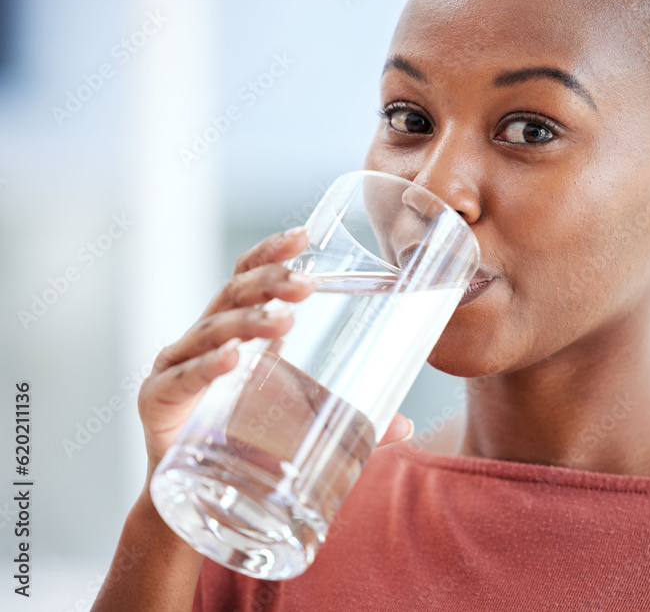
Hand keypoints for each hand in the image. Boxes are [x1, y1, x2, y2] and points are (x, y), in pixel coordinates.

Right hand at [136, 226, 412, 480]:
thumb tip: (406, 425)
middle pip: (232, 294)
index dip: (271, 254)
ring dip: (247, 321)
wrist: (194, 500)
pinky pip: (181, 379)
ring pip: (210, 329)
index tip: (304, 236)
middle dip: (269, 282)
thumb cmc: (246, 444)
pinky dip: (206, 367)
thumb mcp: (301, 424)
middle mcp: (203, 339)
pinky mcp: (157, 401)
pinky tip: (232, 359)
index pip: (248, 277)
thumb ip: (350, 422)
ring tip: (283, 322)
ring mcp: (177, 366)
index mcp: (236, 331)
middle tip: (306, 284)